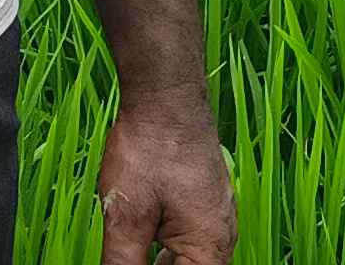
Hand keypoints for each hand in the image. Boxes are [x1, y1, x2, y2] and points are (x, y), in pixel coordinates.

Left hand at [99, 100, 234, 262]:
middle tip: (128, 254)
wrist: (166, 97)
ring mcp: (216, 215)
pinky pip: (189, 236)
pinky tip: (144, 242)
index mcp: (211, 248)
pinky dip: (167, 247)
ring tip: (134, 253)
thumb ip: (122, 262)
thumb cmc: (150, 152)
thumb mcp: (126, 218)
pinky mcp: (205, 198)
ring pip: (189, 257)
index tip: (130, 259)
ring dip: (161, 262)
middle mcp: (222, 235)